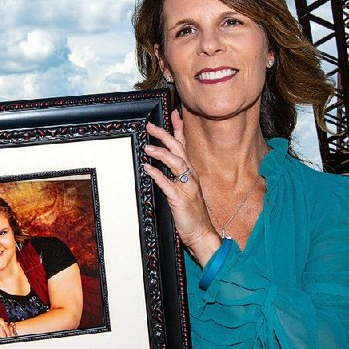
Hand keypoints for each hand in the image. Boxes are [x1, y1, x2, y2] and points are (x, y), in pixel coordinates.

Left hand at [143, 111, 221, 265]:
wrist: (202, 234)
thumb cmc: (192, 214)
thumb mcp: (184, 192)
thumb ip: (175, 178)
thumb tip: (159, 166)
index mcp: (191, 173)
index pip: (184, 146)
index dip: (179, 129)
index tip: (173, 114)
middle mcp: (191, 176)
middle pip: (179, 150)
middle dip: (165, 135)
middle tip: (151, 126)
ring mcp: (187, 187)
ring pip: (176, 163)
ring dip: (161, 153)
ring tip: (147, 147)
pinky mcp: (180, 199)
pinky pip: (168, 184)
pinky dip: (157, 175)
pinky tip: (147, 168)